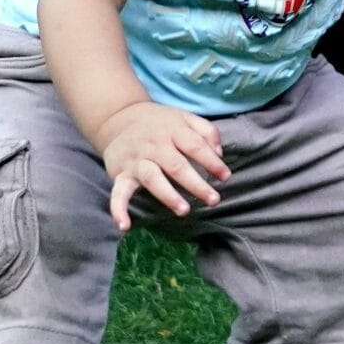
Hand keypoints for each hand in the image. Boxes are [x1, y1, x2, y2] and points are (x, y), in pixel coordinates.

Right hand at [95, 101, 230, 231]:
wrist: (118, 117)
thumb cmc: (160, 124)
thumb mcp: (184, 118)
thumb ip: (206, 131)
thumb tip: (220, 154)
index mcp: (173, 131)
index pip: (195, 145)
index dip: (211, 161)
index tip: (225, 177)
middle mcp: (154, 145)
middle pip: (176, 165)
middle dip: (196, 184)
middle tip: (213, 200)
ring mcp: (137, 160)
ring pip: (152, 178)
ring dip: (167, 195)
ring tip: (184, 210)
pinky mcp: (121, 174)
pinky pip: (118, 192)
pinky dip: (118, 209)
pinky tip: (123, 226)